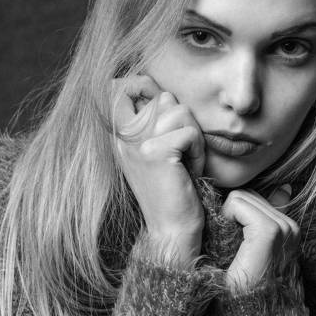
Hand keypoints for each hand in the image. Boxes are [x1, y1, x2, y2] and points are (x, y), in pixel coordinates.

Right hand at [111, 75, 204, 265]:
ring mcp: (136, 144)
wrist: (171, 231)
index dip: (143, 84)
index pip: (118, 86)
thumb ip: (152, 121)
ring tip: (186, 161)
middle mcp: (122, 137)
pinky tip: (191, 170)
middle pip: (162, 97)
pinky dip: (198, 150)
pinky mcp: (156, 153)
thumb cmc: (172, 192)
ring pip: (178, 110)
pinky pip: (190, 132)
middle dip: (182, 119)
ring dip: (193, 136)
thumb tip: (163, 94)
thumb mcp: (156, 152)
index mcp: (118, 135)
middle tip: (182, 149)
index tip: (161, 106)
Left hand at [222, 185, 299, 293]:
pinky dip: (225, 217)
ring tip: (230, 249)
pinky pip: (238, 203)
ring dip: (227, 218)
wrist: (244, 315)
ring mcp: (284, 229)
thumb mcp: (250, 248)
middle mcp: (291, 227)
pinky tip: (227, 244)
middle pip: (248, 194)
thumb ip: (263, 216)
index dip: (235, 213)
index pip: (255, 197)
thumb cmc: (241, 287)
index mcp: (288, 230)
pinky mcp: (270, 232)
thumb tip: (284, 188)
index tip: (230, 240)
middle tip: (230, 248)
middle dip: (231, 214)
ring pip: (242, 196)